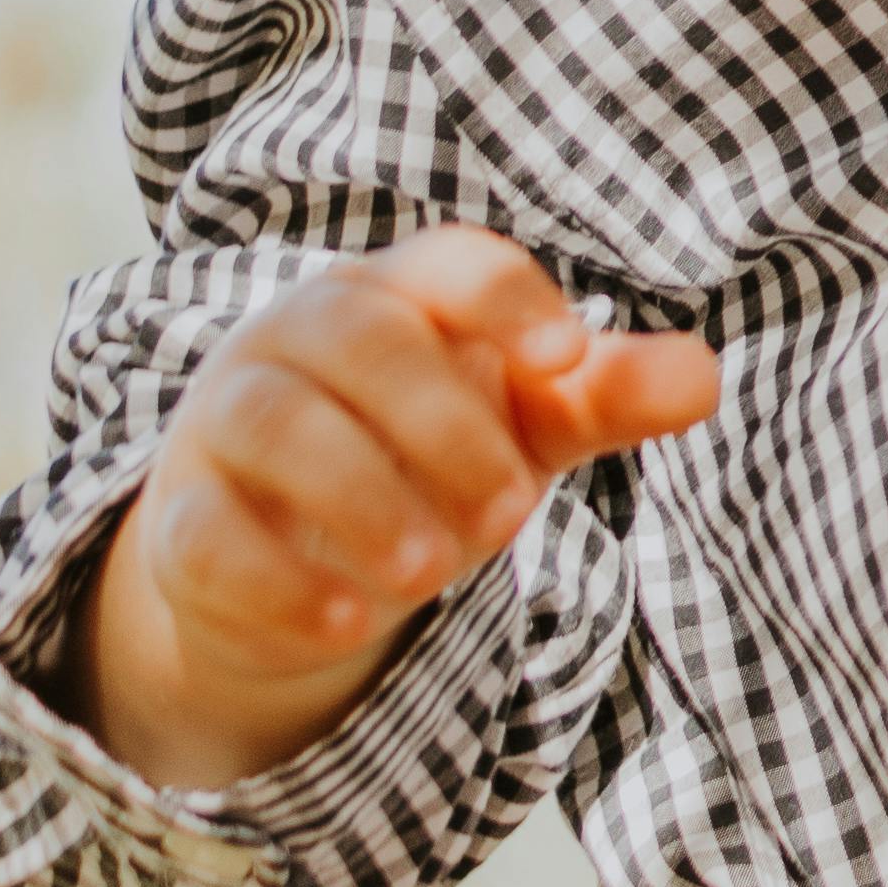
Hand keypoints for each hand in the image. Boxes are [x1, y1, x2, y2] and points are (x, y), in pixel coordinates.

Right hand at [69, 226, 719, 785]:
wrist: (292, 557)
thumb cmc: (430, 456)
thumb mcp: (525, 427)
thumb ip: (605, 397)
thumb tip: (704, 376)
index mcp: (399, 295)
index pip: (449, 263)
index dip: (505, 300)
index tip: (564, 360)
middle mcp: (302, 336)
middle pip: (358, 339)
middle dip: (440, 424)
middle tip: (510, 515)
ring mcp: (228, 421)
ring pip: (274, 424)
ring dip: (360, 495)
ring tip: (437, 573)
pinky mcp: (183, 521)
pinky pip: (208, 534)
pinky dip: (278, 579)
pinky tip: (348, 623)